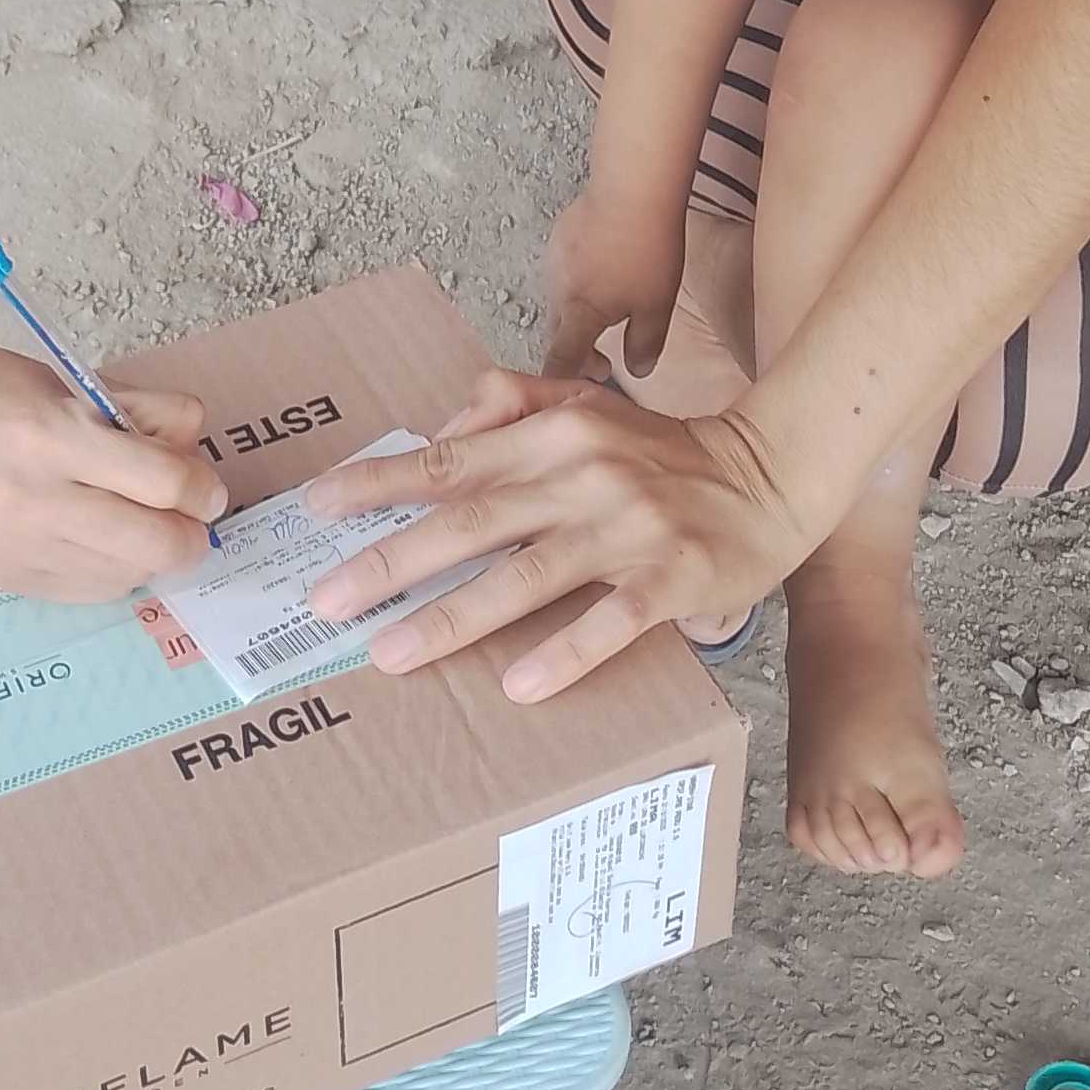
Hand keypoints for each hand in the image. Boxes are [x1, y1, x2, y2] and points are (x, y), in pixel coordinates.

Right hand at [0, 336, 214, 601]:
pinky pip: (86, 593)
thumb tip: (195, 435)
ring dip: (150, 553)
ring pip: (125, 576)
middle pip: (154, 545)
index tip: (204, 484)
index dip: (202, 486)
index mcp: (50, 437)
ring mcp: (12, 548)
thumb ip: (138, 409)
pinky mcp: (2, 576)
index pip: (163, 483)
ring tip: (137, 519)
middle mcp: (31, 501)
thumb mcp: (63, 382)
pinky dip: (111, 570)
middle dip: (189, 532)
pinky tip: (101, 540)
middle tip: (187, 513)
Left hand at [302, 373, 813, 699]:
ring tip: (392, 651)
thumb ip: (516, 403)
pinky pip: (609, 621)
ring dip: (453, 616)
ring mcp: (628, 529)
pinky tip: (516, 686)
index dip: (379, 484)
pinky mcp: (672, 578)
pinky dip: (563, 652)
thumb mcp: (589, 407)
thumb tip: (448, 420)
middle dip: (390, 563)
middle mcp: (582, 475)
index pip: (449, 461)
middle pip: (470, 522)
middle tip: (328, 602)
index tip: (316, 509)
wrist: (772, 472)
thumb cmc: (665, 453)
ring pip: (525, 576)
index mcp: (554, 433)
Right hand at [539, 188, 683, 385]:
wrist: (633, 191)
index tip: (586, 379)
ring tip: (609, 306)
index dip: (568, 376)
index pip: (560, 359)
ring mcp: (553, 260)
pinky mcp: (559, 236)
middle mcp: (556, 291)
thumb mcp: (656, 308)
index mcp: (578, 315)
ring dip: (578, 311)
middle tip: (603, 355)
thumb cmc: (647, 250)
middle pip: (556, 331)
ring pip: (559, 299)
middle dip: (577, 346)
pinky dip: (578, 281)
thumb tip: (638, 370)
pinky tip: (604, 268)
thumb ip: (644, 345)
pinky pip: (563, 270)